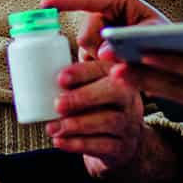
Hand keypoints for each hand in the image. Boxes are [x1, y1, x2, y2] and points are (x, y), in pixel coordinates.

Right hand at [41, 0, 170, 61]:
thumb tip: (102, 53)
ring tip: (124, 62)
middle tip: (122, 59)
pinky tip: (113, 68)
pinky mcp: (92, 49)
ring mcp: (95, 32)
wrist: (166, 55)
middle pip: (85, 35)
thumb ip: (130, 39)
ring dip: (100, 63)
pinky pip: (85, 62)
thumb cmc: (163, 37)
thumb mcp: (154, 34)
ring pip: (84, 52)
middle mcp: (101, 13)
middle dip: (99, 51)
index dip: (65, 2)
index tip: (45, 5)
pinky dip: (98, 69)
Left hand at [46, 59, 182, 182]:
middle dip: (84, 96)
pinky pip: (103, 145)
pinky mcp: (122, 147)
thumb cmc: (101, 104)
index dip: (83, 71)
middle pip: (114, 91)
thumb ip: (85, 61)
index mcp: (119, 76)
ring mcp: (128, 123)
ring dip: (77, 124)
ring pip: (108, 121)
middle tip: (58, 104)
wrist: (122, 140)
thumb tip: (77, 35)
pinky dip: (78, 144)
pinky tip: (60, 140)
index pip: (104, 68)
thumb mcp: (95, 81)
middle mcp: (129, 97)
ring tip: (53, 127)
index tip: (61, 77)